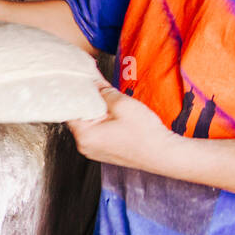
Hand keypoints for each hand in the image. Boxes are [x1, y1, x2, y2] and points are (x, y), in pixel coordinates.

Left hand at [66, 81, 184, 173]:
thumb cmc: (145, 135)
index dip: (76, 92)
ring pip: (89, 123)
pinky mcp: (104, 151)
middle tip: (98, 85)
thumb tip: (93, 81)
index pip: (69, 108)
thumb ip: (103, 91)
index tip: (80, 80)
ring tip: (110, 99)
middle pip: (79, 115)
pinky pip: (98, 131)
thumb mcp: (122, 104)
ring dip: (98, 110)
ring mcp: (94, 150)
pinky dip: (104, 120)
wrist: (165, 155)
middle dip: (88, 99)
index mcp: (84, 135)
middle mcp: (85, 146)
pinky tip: (115, 113)